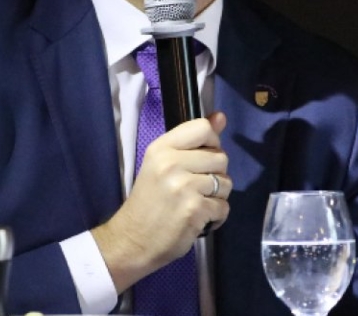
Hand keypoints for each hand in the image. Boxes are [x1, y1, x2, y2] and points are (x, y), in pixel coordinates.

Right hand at [92, 111, 231, 292]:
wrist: (132, 240)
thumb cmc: (148, 202)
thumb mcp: (161, 165)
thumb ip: (192, 142)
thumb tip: (221, 117)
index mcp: (161, 148)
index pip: (202, 128)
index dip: (212, 142)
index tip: (203, 157)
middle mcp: (172, 163)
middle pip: (220, 157)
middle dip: (216, 174)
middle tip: (197, 188)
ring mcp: (184, 187)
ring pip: (226, 183)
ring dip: (217, 197)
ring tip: (197, 203)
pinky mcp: (195, 210)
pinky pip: (224, 207)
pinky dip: (216, 216)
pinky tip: (199, 219)